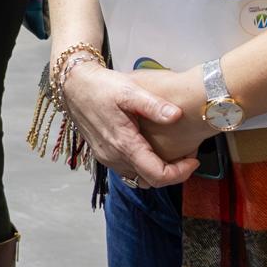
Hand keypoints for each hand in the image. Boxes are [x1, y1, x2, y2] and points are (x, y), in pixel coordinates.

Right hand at [61, 63, 203, 188]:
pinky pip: (127, 169)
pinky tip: (150, 148)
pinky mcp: (103, 153)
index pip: (157, 175)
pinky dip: (143, 165)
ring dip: (157, 170)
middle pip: (150, 180)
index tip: (193, 159)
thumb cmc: (101, 86)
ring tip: (172, 153)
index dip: (180, 173)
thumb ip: (154, 105)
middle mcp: (114, 157)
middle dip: (172, 173)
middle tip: (187, 156)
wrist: (73, 85)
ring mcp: (107, 157)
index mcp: (124, 144)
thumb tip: (176, 115)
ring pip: (138, 177)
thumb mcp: (130, 90)